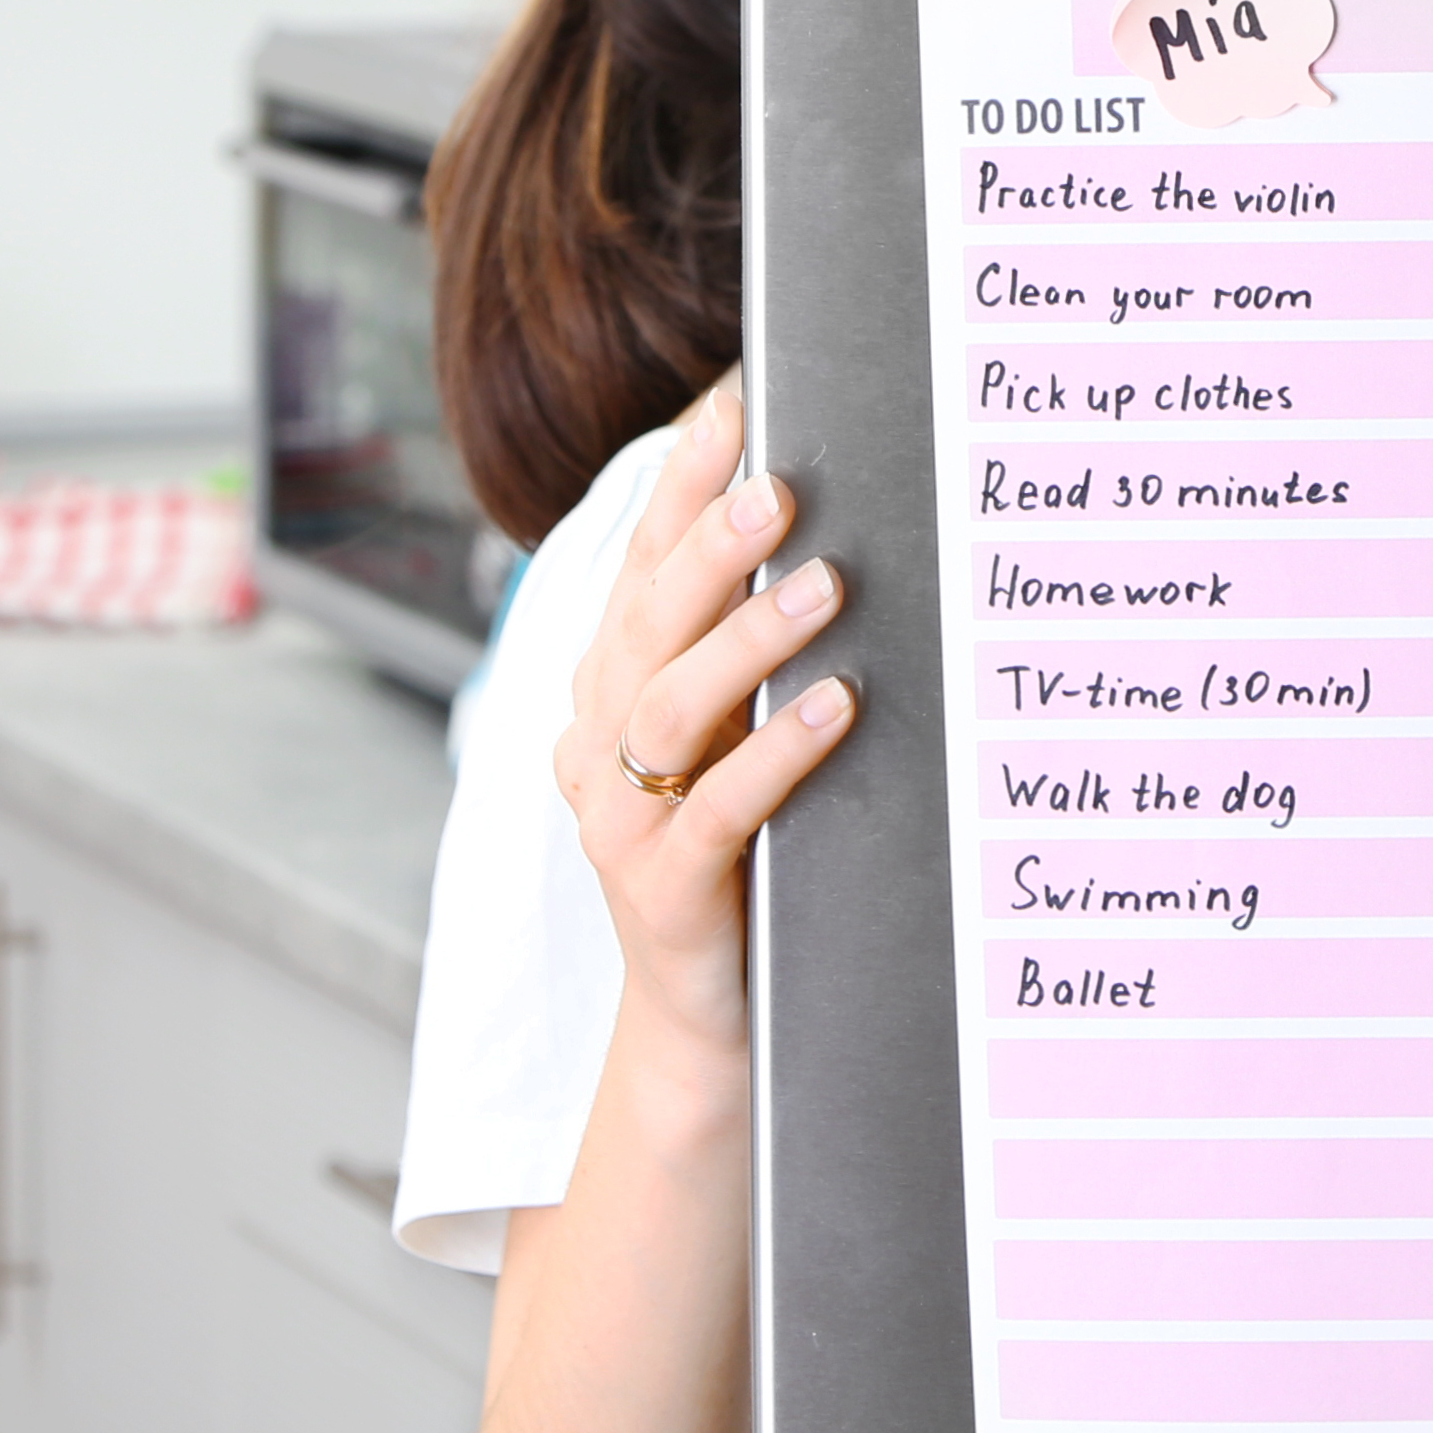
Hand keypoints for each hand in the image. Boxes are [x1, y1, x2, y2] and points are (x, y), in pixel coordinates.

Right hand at [550, 375, 857, 1059]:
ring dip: (749, 638)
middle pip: (646, 621)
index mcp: (612, 694)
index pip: (641, 567)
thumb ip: (745, 655)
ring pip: (670, 707)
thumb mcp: (728, 744)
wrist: (697, 1029)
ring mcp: (619, 820)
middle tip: (782, 483)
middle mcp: (598, 744)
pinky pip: (716, 810)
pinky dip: (773, 754)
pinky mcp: (661, 892)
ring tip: (827, 585)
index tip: (734, 403)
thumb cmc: (733, 866)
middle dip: (709, 543)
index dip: (682, 484)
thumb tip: (828, 537)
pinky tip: (834, 710)